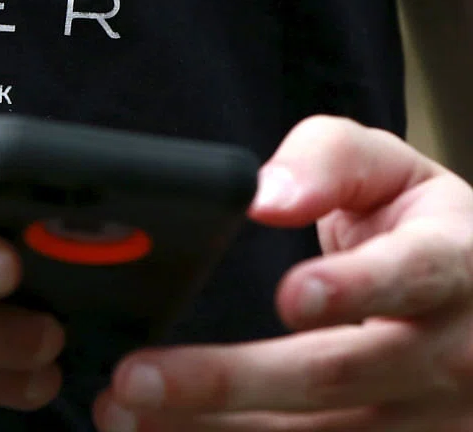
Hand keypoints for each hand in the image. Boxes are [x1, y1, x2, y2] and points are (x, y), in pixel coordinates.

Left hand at [94, 115, 472, 431]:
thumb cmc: (421, 225)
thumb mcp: (390, 169)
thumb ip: (328, 161)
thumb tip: (265, 195)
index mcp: (454, 264)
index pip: (409, 276)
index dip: (352, 289)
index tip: (290, 295)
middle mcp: (449, 352)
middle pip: (337, 375)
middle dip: (230, 380)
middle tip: (138, 375)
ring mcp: (428, 418)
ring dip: (214, 430)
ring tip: (127, 412)